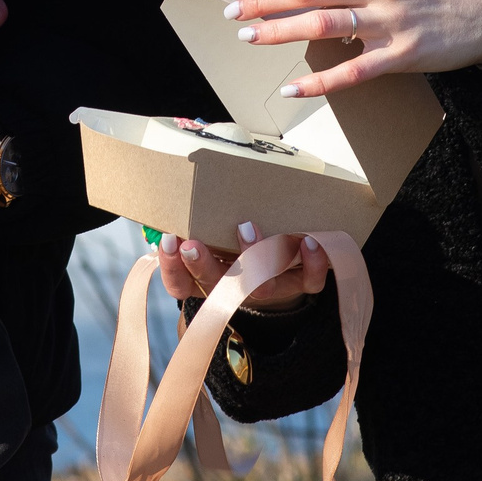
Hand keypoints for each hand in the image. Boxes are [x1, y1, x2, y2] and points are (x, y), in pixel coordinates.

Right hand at [155, 219, 330, 311]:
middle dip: (201, 264)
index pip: (180, 284)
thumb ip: (197, 219)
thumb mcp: (213, 230)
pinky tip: (308, 240)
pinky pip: (309, 281)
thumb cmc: (239, 242)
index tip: (169, 241)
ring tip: (245, 228)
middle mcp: (236, 288)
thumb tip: (177, 192)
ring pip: (260, 287)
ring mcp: (269, 287)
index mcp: (209, 277)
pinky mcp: (300, 283)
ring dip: (252, 258)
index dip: (172, 268)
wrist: (284, 268)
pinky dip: (311, 263)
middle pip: (214, 285)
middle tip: (192, 243)